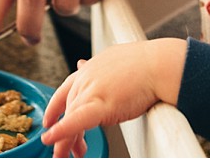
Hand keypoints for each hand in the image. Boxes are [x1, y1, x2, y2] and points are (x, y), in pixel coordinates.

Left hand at [41, 40, 186, 157]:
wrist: (160, 65)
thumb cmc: (147, 63)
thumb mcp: (114, 59)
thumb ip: (96, 67)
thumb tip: (81, 64)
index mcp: (90, 69)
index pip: (65, 89)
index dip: (54, 107)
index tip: (49, 119)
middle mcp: (86, 78)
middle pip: (68, 109)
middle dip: (65, 132)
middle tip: (68, 150)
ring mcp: (91, 90)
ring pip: (70, 119)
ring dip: (64, 140)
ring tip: (64, 155)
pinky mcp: (100, 104)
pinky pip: (75, 121)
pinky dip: (62, 132)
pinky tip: (53, 141)